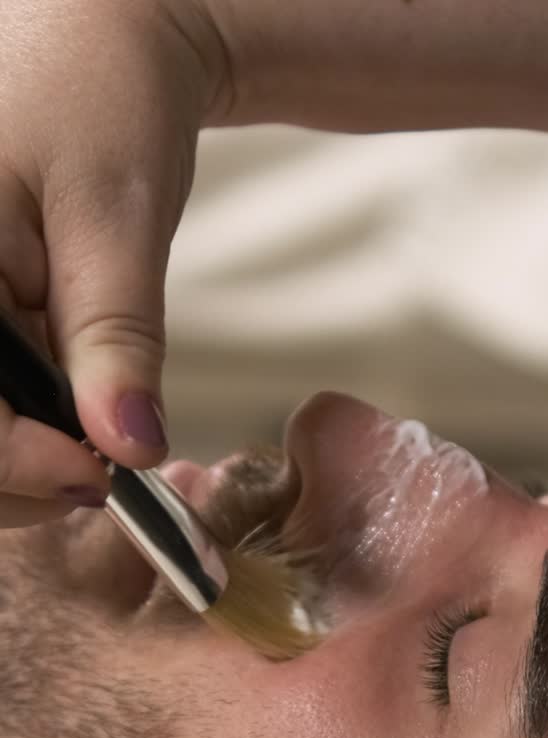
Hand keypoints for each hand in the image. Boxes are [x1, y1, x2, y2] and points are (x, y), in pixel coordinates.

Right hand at [0, 0, 228, 527]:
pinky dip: (25, 433)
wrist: (97, 32)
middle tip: (101, 476)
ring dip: (22, 463)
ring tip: (91, 446)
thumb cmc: (99, 91)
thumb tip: (127, 447)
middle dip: (18, 478)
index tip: (96, 477)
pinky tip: (68, 421)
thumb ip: (114, 337)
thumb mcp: (115, 217)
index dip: (14, 464)